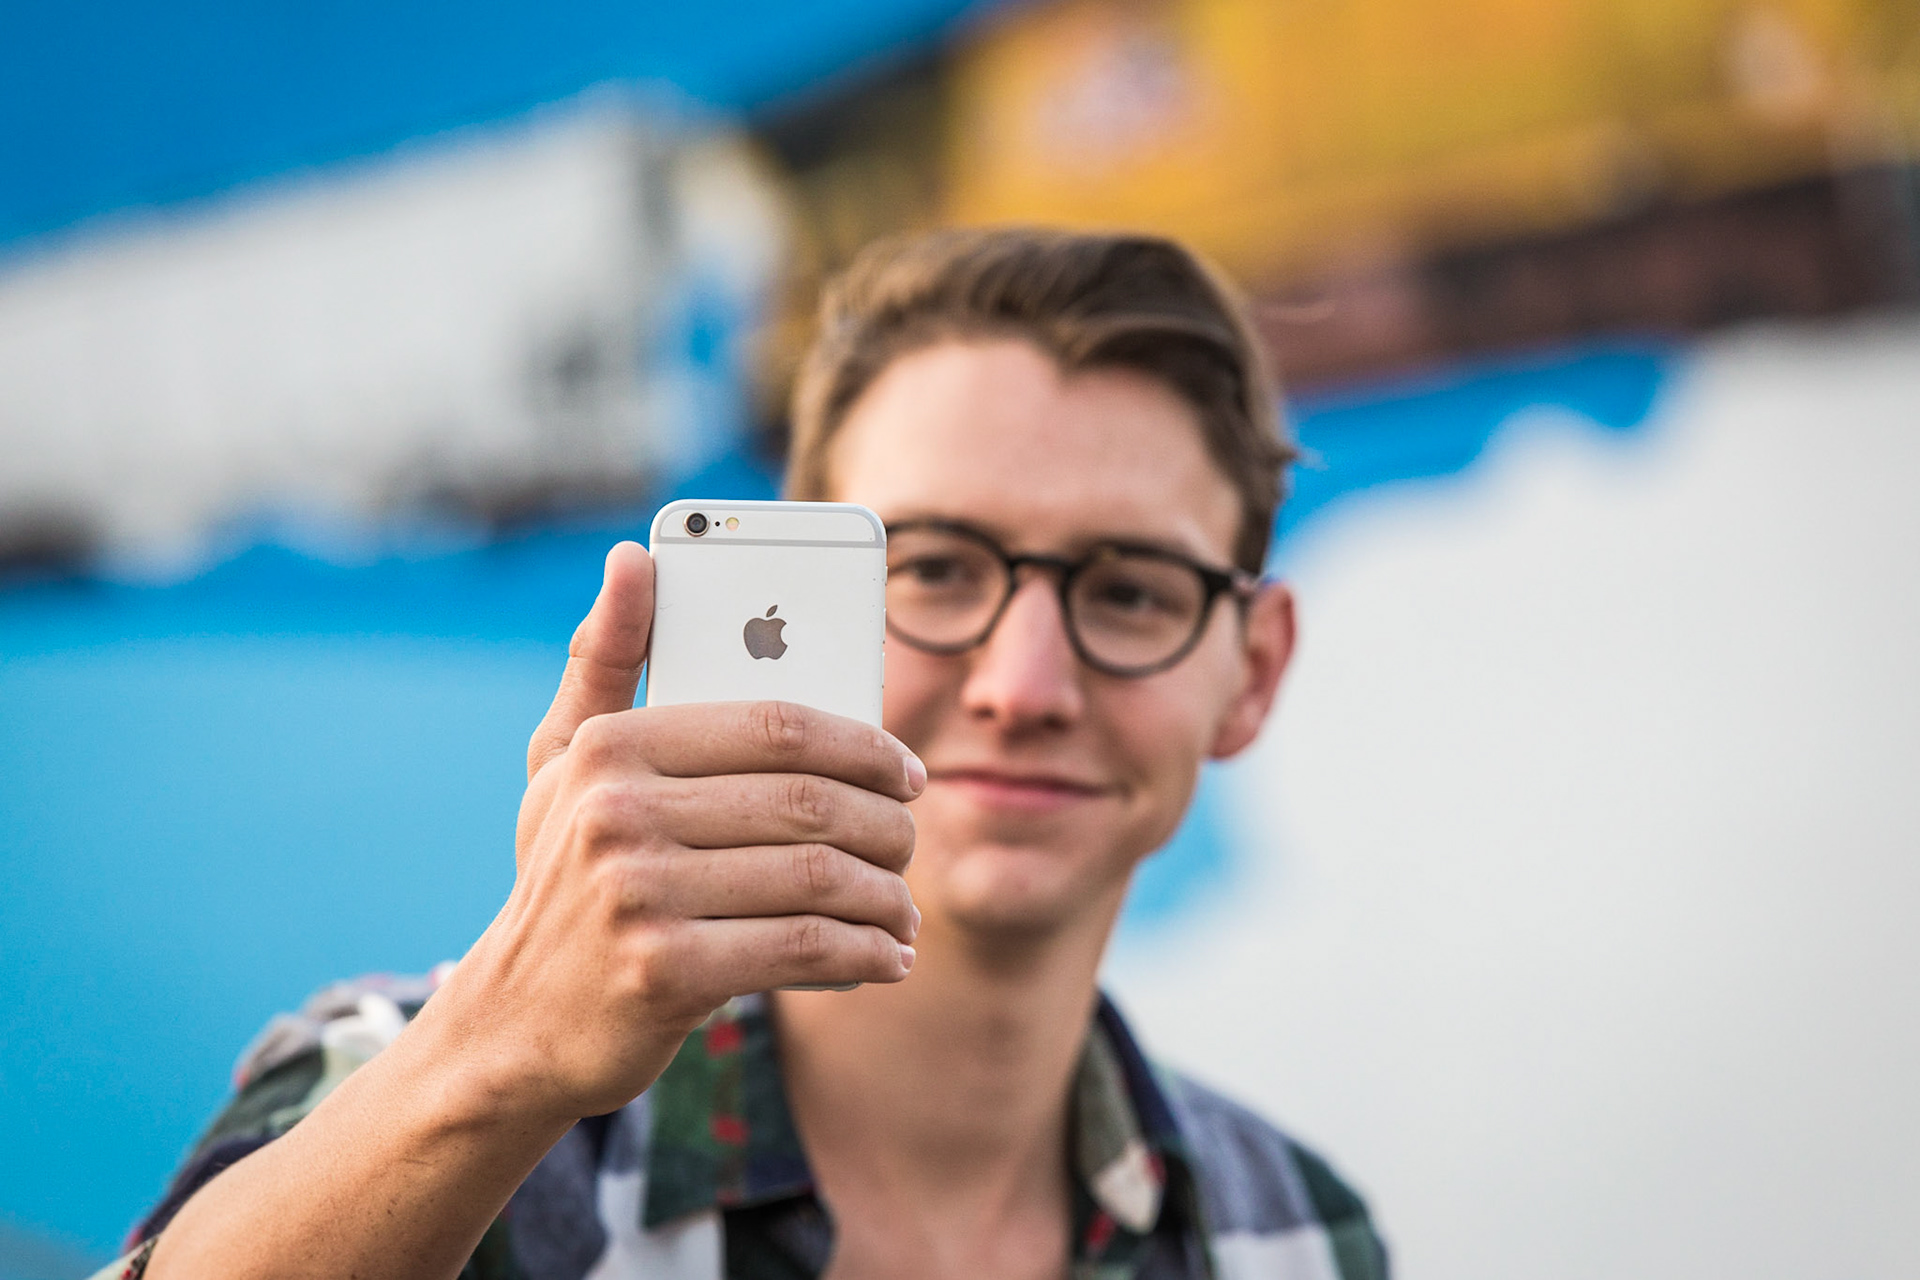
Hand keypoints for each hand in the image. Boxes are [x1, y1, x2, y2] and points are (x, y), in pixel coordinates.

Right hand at [421, 541, 922, 1122]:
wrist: (512, 1022)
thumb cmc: (565, 876)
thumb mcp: (564, 764)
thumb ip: (605, 660)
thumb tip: (634, 556)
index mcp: (611, 746)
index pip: (778, 724)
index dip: (863, 745)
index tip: (907, 771)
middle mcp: (617, 812)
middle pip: (809, 803)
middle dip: (886, 827)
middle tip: (911, 845)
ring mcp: (637, 894)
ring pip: (817, 877)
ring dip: (884, 897)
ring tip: (903, 911)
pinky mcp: (662, 972)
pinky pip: (801, 948)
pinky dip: (862, 955)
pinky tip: (887, 959)